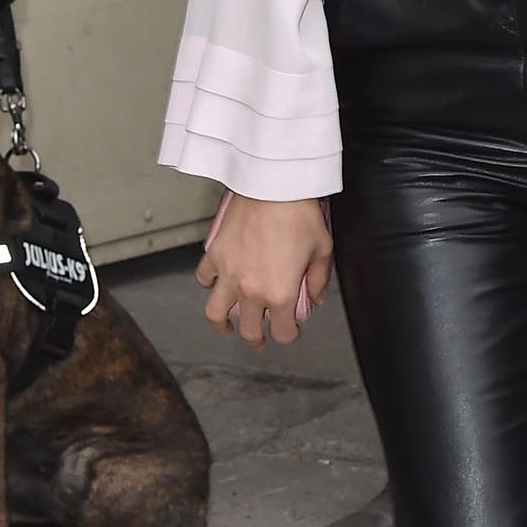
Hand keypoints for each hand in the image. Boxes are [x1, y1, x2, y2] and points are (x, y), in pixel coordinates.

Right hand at [197, 193, 332, 348]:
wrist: (273, 186)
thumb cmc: (300, 215)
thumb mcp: (323, 249)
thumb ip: (318, 279)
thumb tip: (316, 297)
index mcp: (280, 294)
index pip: (282, 332)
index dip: (289, 335)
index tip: (291, 330)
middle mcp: (251, 290)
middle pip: (249, 330)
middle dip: (256, 339)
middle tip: (259, 339)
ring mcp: (228, 274)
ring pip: (215, 313)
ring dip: (221, 324)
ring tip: (227, 325)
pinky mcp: (215, 255)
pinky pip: (204, 278)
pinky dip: (209, 284)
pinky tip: (216, 284)